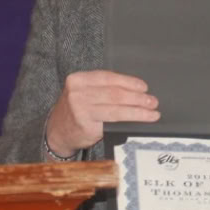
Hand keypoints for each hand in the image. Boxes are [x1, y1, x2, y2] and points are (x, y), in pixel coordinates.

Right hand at [45, 70, 159, 157]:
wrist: (57, 131)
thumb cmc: (77, 108)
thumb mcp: (83, 91)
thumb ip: (102, 87)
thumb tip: (136, 89)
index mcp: (78, 79)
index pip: (109, 78)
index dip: (129, 82)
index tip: (144, 87)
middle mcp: (78, 93)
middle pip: (115, 94)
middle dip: (137, 97)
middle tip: (153, 101)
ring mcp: (81, 111)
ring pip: (117, 109)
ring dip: (138, 111)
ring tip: (152, 112)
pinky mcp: (87, 127)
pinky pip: (113, 123)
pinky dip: (130, 121)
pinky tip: (140, 122)